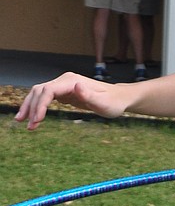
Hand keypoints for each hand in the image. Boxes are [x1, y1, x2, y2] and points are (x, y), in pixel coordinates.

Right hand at [14, 72, 130, 130]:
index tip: (37, 120)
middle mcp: (65, 81)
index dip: (40, 104)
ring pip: (40, 93)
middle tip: (27, 125)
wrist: (119, 98)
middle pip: (40, 91)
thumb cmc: (113, 102)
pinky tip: (34, 118)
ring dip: (30, 107)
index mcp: (72, 81)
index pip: (49, 90)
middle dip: (31, 107)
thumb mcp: (104, 103)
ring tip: (24, 123)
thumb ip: (89, 96)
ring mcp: (63, 86)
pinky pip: (45, 98)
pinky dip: (37, 107)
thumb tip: (75, 85)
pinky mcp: (63, 92)